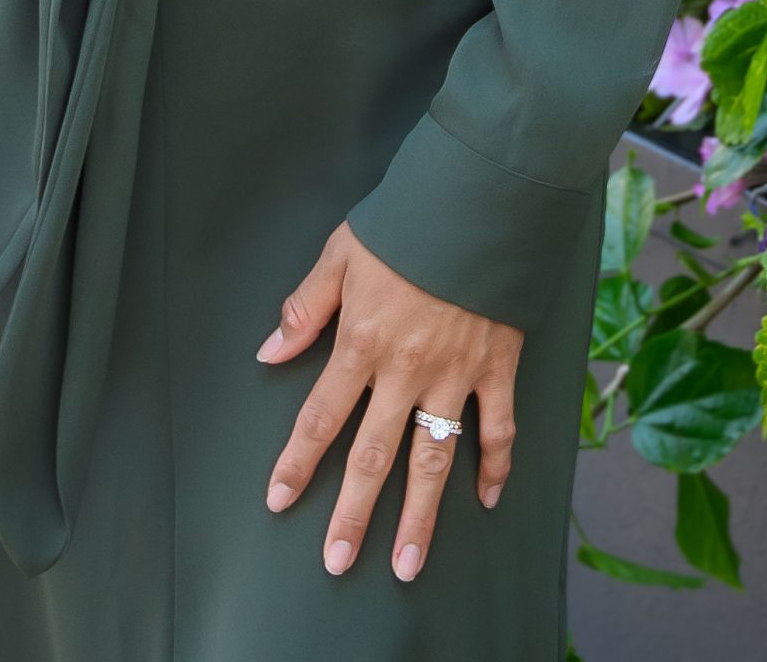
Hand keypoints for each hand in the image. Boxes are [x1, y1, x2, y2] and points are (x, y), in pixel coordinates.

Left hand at [256, 219, 522, 582]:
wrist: (478, 201)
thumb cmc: (405, 224)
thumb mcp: (341, 253)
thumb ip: (305, 308)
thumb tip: (269, 353)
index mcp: (361, 342)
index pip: (320, 416)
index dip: (297, 462)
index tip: (280, 500)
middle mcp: (405, 370)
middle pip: (374, 455)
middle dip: (354, 513)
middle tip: (339, 561)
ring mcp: (455, 374)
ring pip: (434, 459)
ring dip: (420, 516)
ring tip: (407, 564)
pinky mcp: (497, 367)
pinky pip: (497, 427)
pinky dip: (495, 465)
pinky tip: (487, 499)